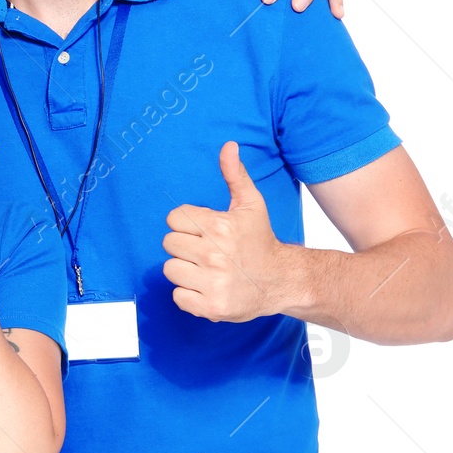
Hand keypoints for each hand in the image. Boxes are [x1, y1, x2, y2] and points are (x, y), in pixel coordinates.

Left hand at [162, 143, 294, 321]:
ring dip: (185, 270)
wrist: (283, 280)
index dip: (187, 224)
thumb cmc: (260, 240)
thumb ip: (235, 174)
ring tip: (208, 270)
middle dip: (185, 246)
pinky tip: (208, 287)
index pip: (174, 219)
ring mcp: (213, 283)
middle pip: (169, 244)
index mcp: (220, 227)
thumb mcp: (251, 204)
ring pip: (170, 270)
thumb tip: (228, 145)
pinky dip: (189, 295)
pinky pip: (178, 297)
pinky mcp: (212, 307)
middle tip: (207, 251)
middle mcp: (215, 255)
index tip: (205, 231)